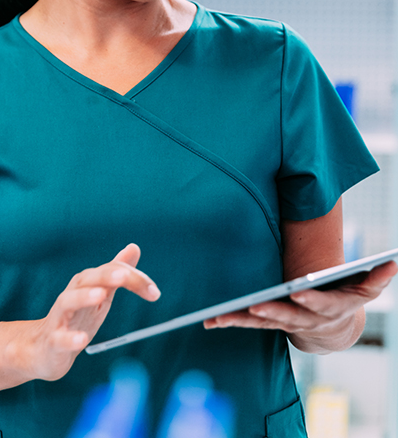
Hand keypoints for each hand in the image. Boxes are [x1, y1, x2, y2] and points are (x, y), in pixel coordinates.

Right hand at [25, 243, 159, 380]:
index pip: (110, 272)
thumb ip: (116, 272)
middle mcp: (71, 295)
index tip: (154, 292)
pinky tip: (82, 340)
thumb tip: (134, 247)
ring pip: (67, 301)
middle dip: (105, 276)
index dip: (133, 278)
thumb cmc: (76, 318)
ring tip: (100, 296)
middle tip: (123, 276)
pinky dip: (70, 338)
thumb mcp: (101, 293)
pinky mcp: (53, 342)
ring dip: (83, 296)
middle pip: (87, 280)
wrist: (44, 350)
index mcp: (86, 284)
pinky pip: (59, 338)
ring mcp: (60, 318)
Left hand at [203, 261, 396, 351]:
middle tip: (255, 307)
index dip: (310, 298)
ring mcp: (284, 322)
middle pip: (286, 317)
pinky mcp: (268, 323)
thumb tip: (393, 261)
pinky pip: (249, 324)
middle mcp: (304, 318)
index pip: (318, 304)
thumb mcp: (364, 288)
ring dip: (241, 321)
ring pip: (262, 324)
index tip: (298, 290)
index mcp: (326, 308)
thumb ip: (377, 277)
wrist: (332, 328)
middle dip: (271, 312)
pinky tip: (210, 320)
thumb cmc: (345, 297)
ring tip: (218, 317)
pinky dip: (230, 321)